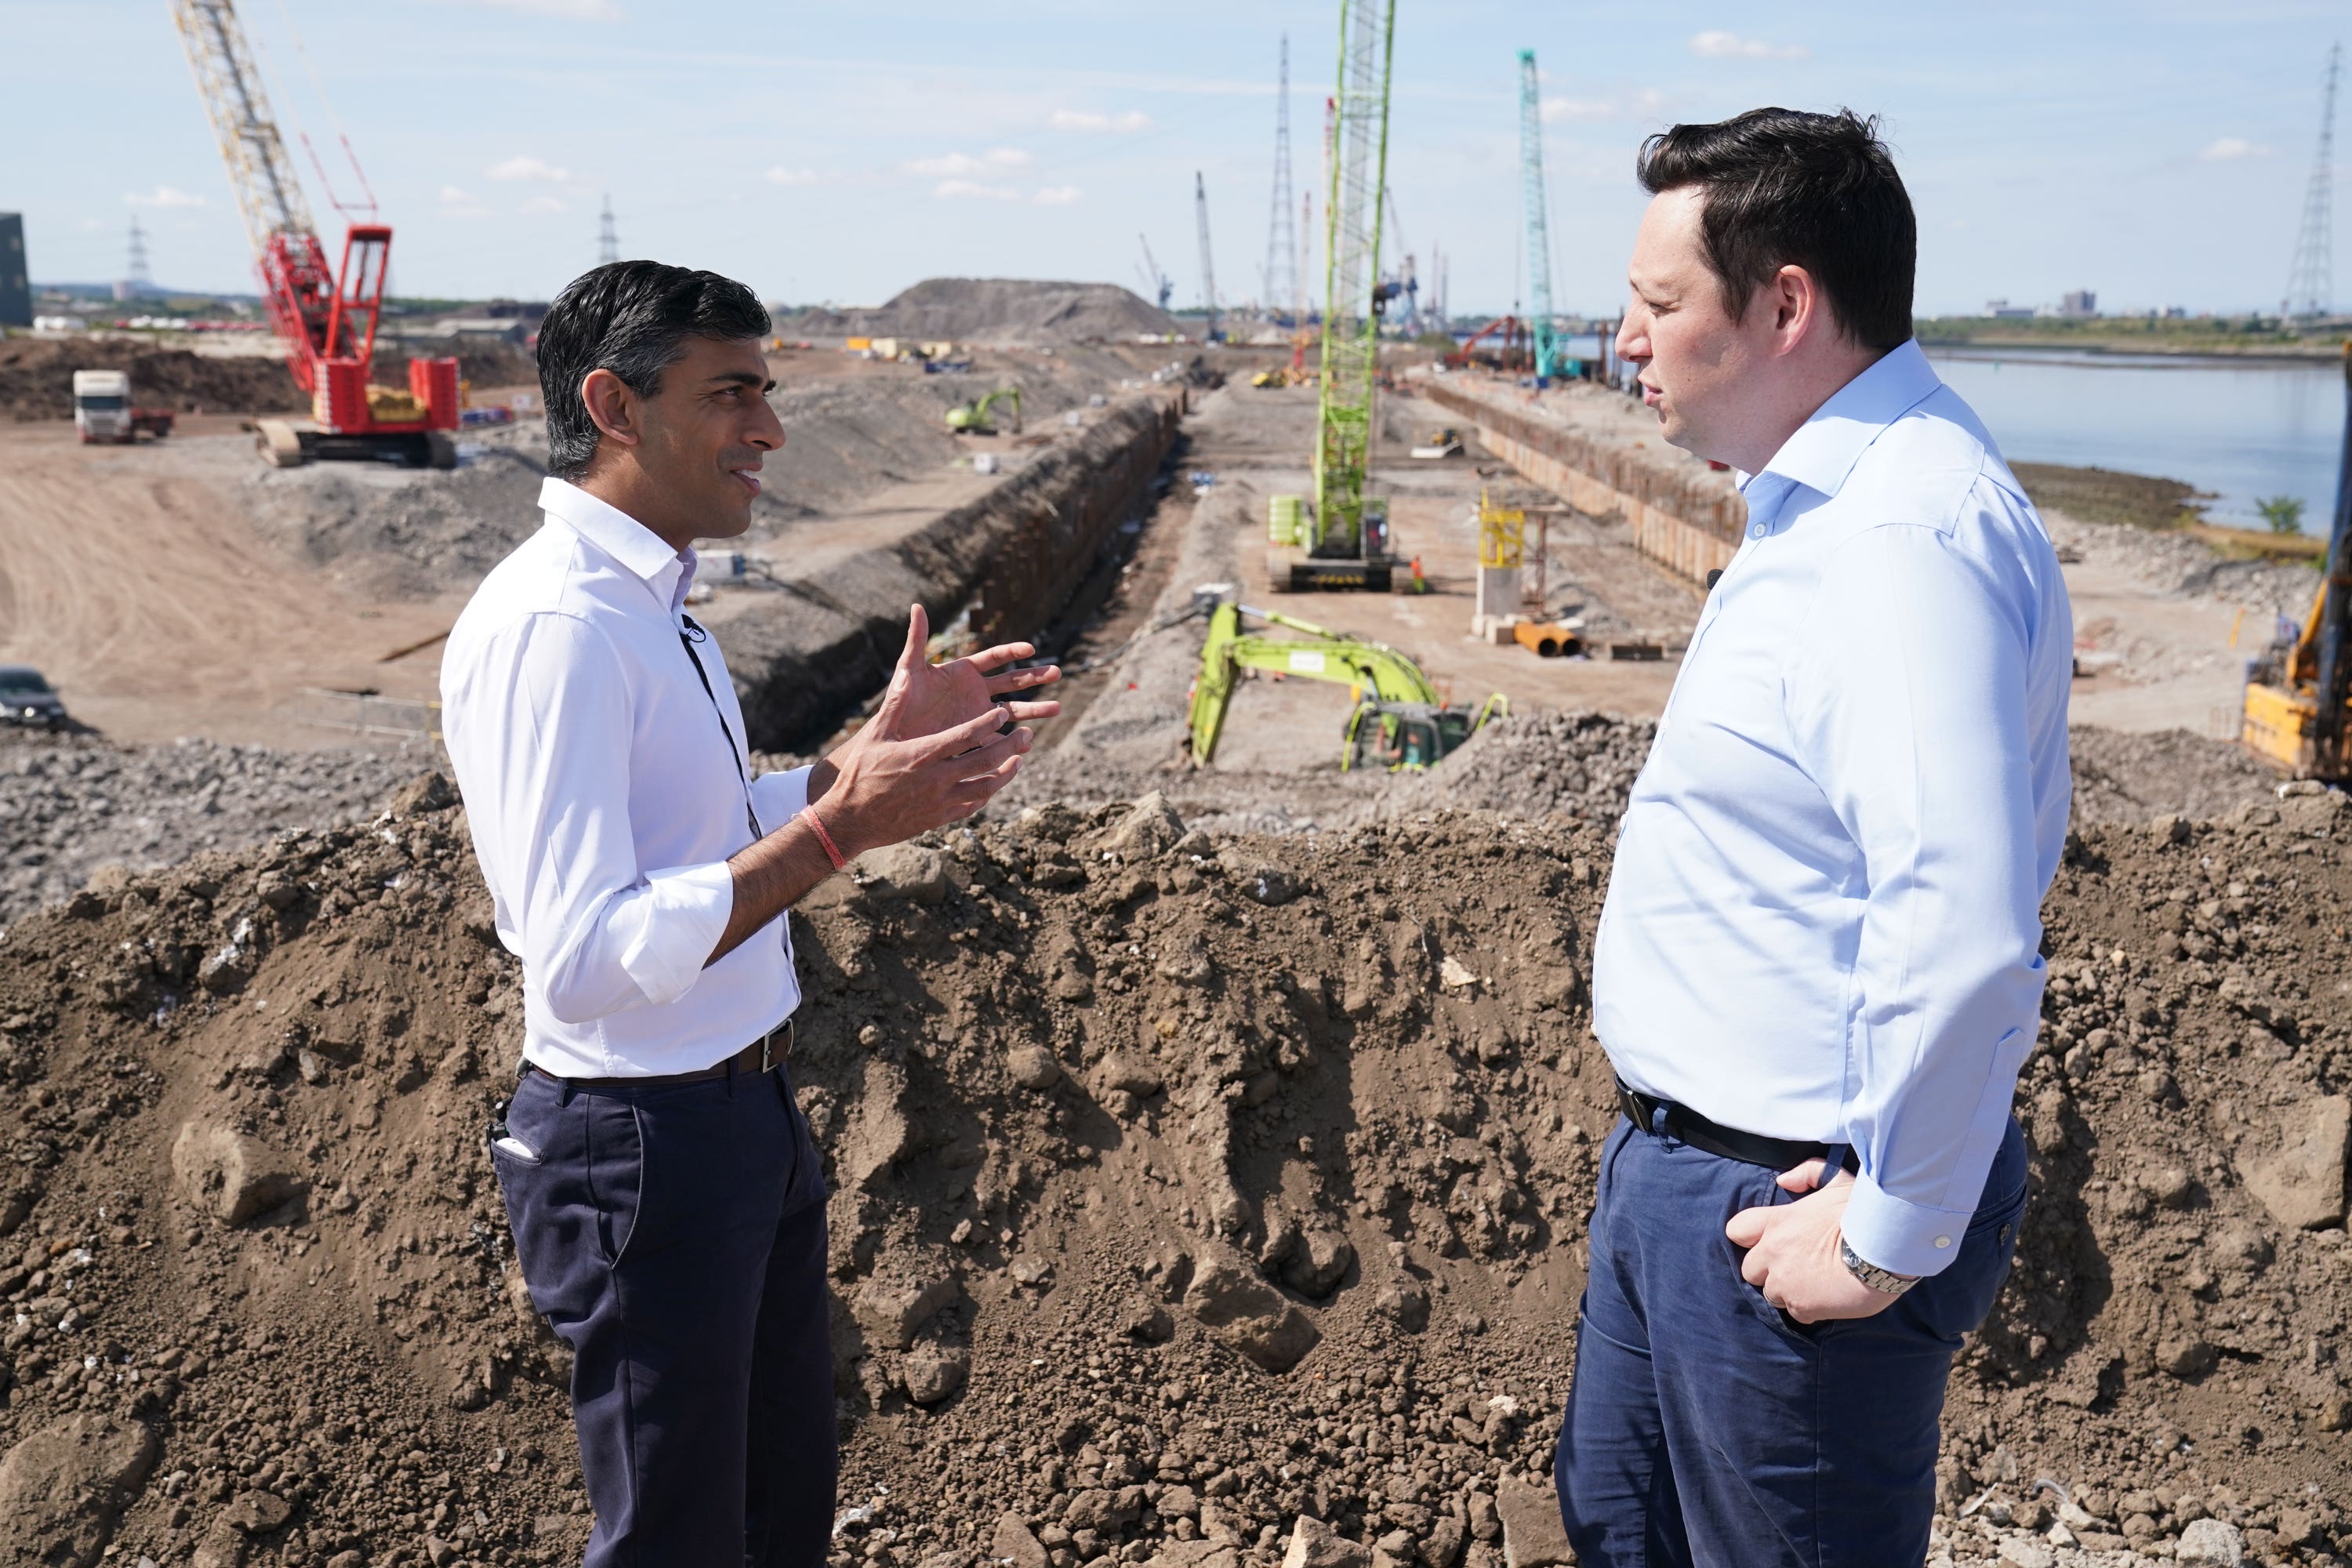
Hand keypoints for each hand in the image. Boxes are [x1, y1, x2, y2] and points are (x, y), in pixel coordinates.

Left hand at [871, 603, 1060, 744]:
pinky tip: (1029, 742)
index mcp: (964, 671)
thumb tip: (916, 606)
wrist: (897, 735)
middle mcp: (975, 691)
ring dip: (1035, 709)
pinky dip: (1015, 740)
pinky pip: (1001, 737)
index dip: (1013, 652)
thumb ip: (917, 639)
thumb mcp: (909, 669)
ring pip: (1013, 709)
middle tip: (1057, 673)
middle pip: (1012, 681)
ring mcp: (979, 714)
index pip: (994, 657)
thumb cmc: (901, 701)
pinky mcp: (976, 735)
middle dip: (1035, 677)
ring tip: (1057, 708)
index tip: (1031, 649)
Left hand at [1723, 1159, 1904, 1324]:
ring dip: (1787, 1291)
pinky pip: (1796, 1313)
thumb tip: (1785, 1180)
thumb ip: (1808, 1173)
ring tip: (1813, 1284)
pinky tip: (1827, 1298)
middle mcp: (1773, 1253)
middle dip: (1767, 1270)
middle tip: (1793, 1266)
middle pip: (1749, 1270)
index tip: (1766, 1240)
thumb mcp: (1837, 1181)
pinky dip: (1809, 1309)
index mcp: (1777, 1222)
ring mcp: (1785, 1282)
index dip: (1748, 1237)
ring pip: (1771, 1294)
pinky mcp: (1802, 1307)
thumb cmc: (1861, 1213)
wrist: (1883, 1250)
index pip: (1736, 1230)